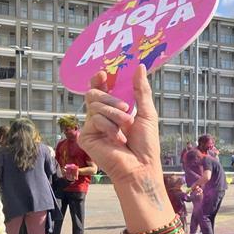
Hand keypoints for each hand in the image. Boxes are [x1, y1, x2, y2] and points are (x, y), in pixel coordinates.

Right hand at [78, 65, 161, 184]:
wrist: (141, 166)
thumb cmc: (146, 143)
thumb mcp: (146, 113)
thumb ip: (141, 90)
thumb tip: (140, 66)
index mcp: (115, 110)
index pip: (102, 90)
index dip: (100, 80)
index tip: (104, 73)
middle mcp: (101, 117)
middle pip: (94, 94)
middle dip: (111, 98)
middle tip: (126, 108)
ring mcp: (92, 127)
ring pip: (95, 106)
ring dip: (115, 115)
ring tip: (127, 128)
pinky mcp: (86, 137)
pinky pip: (94, 120)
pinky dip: (109, 127)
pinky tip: (118, 139)